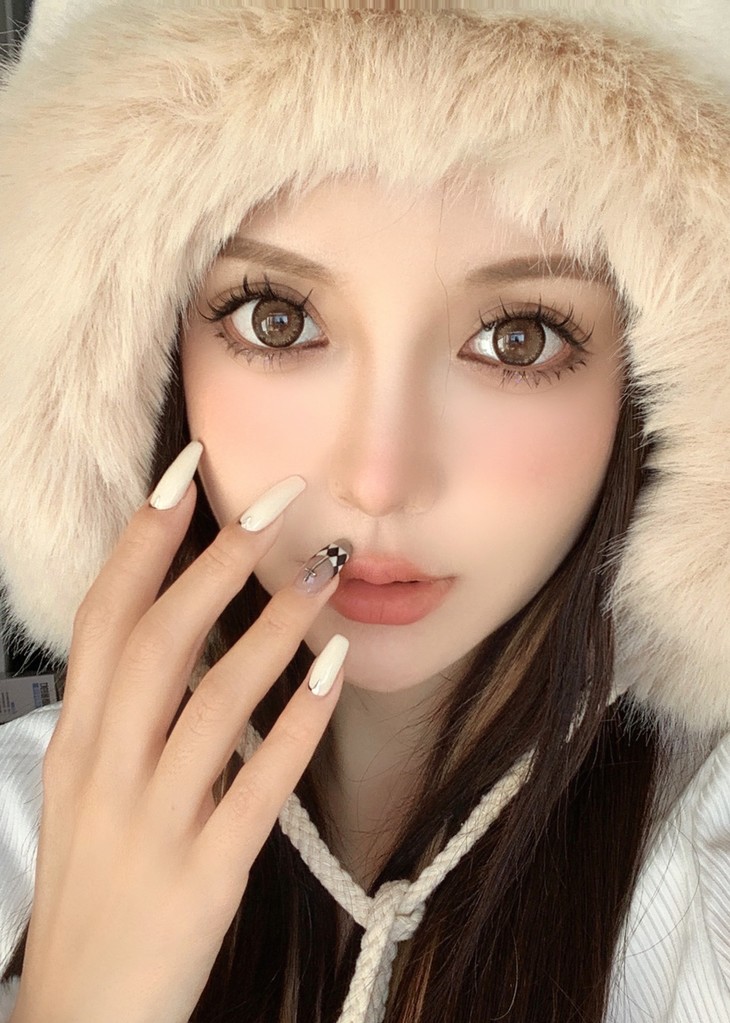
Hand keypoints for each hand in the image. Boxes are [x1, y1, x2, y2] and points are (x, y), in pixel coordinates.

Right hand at [11, 474, 347, 1022]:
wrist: (81, 1017)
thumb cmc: (95, 886)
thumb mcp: (88, 787)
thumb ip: (124, 710)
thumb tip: (175, 625)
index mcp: (79, 740)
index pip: (106, 616)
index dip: (144, 539)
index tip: (186, 472)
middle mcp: (108, 768)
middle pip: (161, 639)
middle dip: (218, 559)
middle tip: (279, 499)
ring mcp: (154, 822)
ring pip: (215, 699)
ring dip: (274, 625)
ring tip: (325, 569)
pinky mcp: (204, 875)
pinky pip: (258, 784)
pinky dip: (300, 720)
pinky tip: (336, 667)